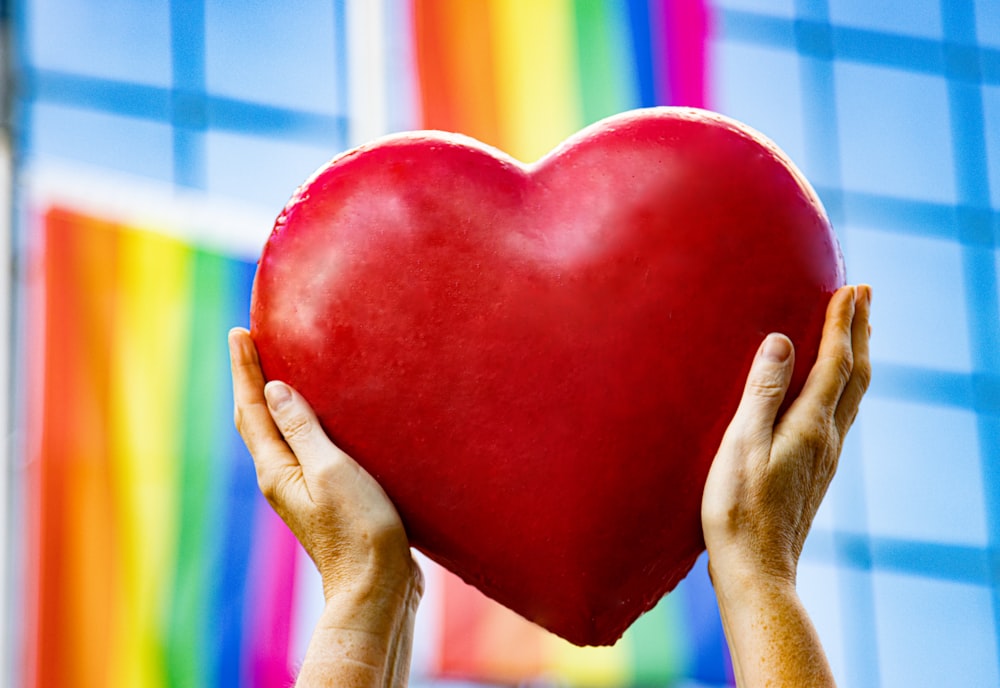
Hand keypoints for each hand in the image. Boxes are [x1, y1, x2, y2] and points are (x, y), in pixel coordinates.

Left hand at [229, 327, 421, 686]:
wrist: (378, 588)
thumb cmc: (359, 530)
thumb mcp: (331, 471)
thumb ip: (304, 430)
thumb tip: (274, 390)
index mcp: (277, 471)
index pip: (251, 410)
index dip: (245, 370)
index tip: (238, 332)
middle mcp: (283, 479)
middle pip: (257, 421)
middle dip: (252, 380)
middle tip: (251, 342)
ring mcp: (304, 490)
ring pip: (280, 435)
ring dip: (275, 400)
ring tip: (280, 370)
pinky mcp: (329, 498)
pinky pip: (305, 448)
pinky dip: (303, 422)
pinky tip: (321, 417)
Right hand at [702, 284, 870, 582]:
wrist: (756, 571)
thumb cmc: (738, 511)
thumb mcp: (741, 446)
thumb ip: (761, 393)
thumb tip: (781, 342)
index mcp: (810, 426)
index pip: (835, 363)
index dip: (843, 322)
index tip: (852, 286)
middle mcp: (827, 438)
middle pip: (855, 375)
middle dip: (860, 331)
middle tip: (864, 293)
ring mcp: (824, 457)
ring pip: (852, 395)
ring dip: (856, 356)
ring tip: (854, 332)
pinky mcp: (814, 471)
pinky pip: (839, 413)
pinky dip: (843, 384)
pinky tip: (830, 390)